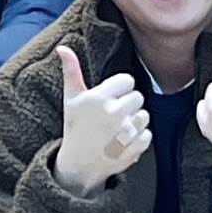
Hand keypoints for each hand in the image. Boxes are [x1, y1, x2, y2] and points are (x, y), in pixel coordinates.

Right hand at [51, 46, 151, 192]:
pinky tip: (123, 142)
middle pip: (138, 97)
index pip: (127, 81)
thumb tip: (63, 47)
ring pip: (145, 115)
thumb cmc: (75, 127)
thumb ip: (71, 70)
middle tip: (112, 116)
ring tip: (117, 129)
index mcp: (99, 98)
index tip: (108, 100)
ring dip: (134, 122)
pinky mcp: (134, 149)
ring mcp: (125, 133)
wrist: (78, 165)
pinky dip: (139, 139)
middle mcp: (113, 114)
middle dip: (127, 105)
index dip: (119, 89)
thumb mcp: (71, 98)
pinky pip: (148, 135)